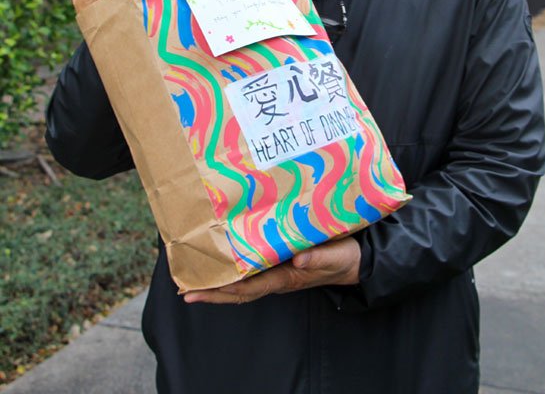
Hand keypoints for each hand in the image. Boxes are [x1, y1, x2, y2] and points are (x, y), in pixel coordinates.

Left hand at [182, 236, 360, 304]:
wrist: (356, 261)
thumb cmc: (345, 258)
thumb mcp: (336, 256)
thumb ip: (319, 258)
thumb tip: (298, 259)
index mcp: (286, 277)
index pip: (249, 287)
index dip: (224, 290)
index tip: (200, 291)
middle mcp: (276, 277)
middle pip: (238, 290)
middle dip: (212, 292)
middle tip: (184, 290)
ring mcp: (277, 271)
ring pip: (242, 281)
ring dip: (218, 282)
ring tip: (194, 277)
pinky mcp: (280, 262)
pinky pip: (251, 270)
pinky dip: (233, 269)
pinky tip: (222, 261)